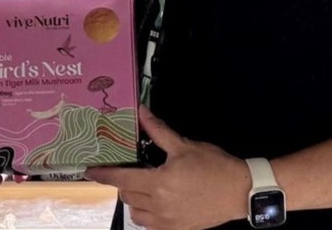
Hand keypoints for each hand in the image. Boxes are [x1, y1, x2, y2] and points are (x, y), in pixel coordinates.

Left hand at [85, 107, 248, 229]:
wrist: (241, 192)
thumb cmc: (214, 166)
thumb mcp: (185, 146)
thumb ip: (159, 131)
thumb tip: (141, 113)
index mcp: (159, 183)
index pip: (121, 179)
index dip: (103, 175)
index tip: (89, 171)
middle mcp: (159, 205)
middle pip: (127, 195)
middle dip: (124, 182)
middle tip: (132, 170)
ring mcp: (168, 221)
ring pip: (136, 213)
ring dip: (134, 200)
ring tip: (144, 186)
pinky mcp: (177, 229)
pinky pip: (150, 225)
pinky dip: (146, 215)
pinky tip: (155, 203)